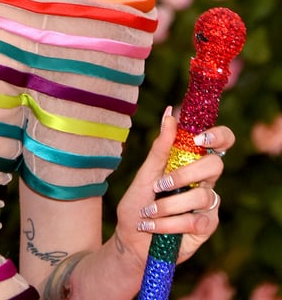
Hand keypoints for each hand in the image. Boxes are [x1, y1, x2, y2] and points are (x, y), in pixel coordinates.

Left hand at [114, 111, 235, 269]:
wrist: (132, 239)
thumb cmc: (138, 203)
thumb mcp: (144, 174)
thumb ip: (159, 147)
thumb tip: (169, 113)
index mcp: (191, 161)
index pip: (220, 141)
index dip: (218, 135)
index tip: (199, 139)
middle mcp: (204, 180)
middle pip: (215, 165)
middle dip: (186, 174)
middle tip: (161, 184)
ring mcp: (208, 204)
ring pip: (202, 195)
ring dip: (169, 205)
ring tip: (149, 211)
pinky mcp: (206, 227)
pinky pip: (196, 220)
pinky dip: (170, 223)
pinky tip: (154, 226)